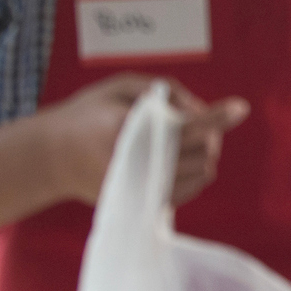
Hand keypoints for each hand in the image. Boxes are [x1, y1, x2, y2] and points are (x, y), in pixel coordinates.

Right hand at [40, 74, 248, 205]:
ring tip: (182, 140)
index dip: (216, 117)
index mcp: (127, 131)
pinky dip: (194, 172)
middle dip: (209, 133)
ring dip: (204, 153)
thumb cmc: (87, 115)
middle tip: (196, 123)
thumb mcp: (117, 87)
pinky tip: (177, 159)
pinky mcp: (142, 203)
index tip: (241, 107)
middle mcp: (137, 163)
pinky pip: (190, 189)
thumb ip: (162, 91)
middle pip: (201, 151)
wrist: (50, 158)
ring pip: (202, 173)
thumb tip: (198, 110)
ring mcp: (140, 188)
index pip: (185, 127)